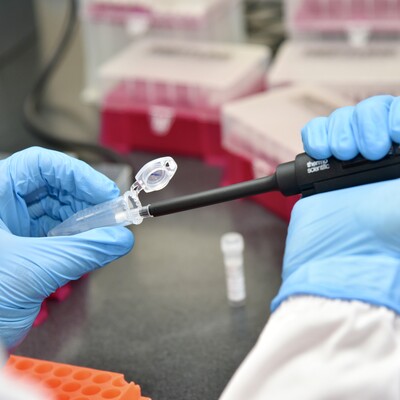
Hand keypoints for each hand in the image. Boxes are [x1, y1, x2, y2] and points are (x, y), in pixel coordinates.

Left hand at [0, 147, 133, 348]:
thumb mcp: (33, 270)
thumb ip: (83, 253)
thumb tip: (120, 239)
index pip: (41, 165)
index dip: (76, 174)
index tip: (104, 193)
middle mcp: (6, 206)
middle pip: (56, 187)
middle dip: (87, 200)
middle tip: (112, 216)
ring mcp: (17, 226)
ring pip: (62, 210)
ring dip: (87, 222)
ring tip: (105, 235)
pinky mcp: (30, 246)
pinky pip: (63, 233)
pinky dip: (82, 240)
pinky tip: (93, 247)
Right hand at [272, 95, 399, 312]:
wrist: (345, 253)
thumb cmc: (386, 229)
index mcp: (399, 161)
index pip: (397, 116)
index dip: (394, 118)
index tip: (395, 139)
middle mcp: (379, 155)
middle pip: (372, 110)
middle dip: (367, 125)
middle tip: (369, 152)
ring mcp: (348, 158)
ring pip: (343, 117)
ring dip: (341, 130)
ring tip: (339, 153)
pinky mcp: (319, 164)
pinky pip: (315, 133)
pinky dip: (316, 136)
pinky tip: (321, 150)